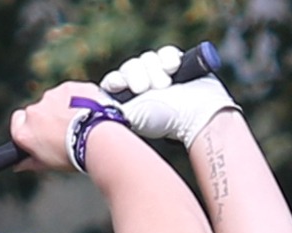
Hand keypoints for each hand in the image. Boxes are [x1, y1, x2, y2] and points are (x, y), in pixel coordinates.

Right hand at [11, 83, 112, 172]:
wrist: (98, 138)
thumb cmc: (73, 155)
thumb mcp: (48, 164)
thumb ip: (29, 161)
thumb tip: (19, 164)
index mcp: (24, 132)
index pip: (17, 122)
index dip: (30, 126)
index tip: (41, 131)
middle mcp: (34, 112)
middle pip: (38, 110)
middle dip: (50, 117)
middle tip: (66, 131)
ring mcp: (51, 97)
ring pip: (55, 99)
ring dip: (65, 107)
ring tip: (81, 122)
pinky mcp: (68, 87)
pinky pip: (71, 92)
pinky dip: (79, 99)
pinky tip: (89, 111)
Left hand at [100, 45, 236, 146]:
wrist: (198, 116)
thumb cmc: (164, 121)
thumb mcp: (133, 117)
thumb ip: (112, 108)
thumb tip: (93, 105)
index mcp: (128, 100)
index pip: (113, 81)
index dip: (117, 80)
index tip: (122, 85)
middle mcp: (142, 86)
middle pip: (130, 66)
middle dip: (138, 75)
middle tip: (148, 88)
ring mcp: (159, 74)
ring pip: (147, 58)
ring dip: (154, 69)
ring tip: (166, 84)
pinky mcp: (176, 64)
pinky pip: (164, 52)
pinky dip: (167, 58)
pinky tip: (173, 68)